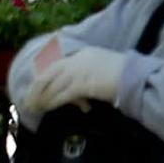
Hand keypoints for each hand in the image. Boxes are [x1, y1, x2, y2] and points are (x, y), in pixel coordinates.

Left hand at [11, 47, 128, 124]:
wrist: (135, 77)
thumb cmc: (124, 75)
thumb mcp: (103, 68)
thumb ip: (88, 75)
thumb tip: (80, 93)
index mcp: (82, 54)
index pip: (56, 63)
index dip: (43, 76)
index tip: (35, 85)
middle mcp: (77, 60)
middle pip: (48, 73)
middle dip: (36, 88)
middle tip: (28, 100)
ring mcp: (79, 71)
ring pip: (52, 85)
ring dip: (41, 98)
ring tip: (35, 108)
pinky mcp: (82, 84)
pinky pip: (62, 95)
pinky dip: (52, 102)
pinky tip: (47, 108)